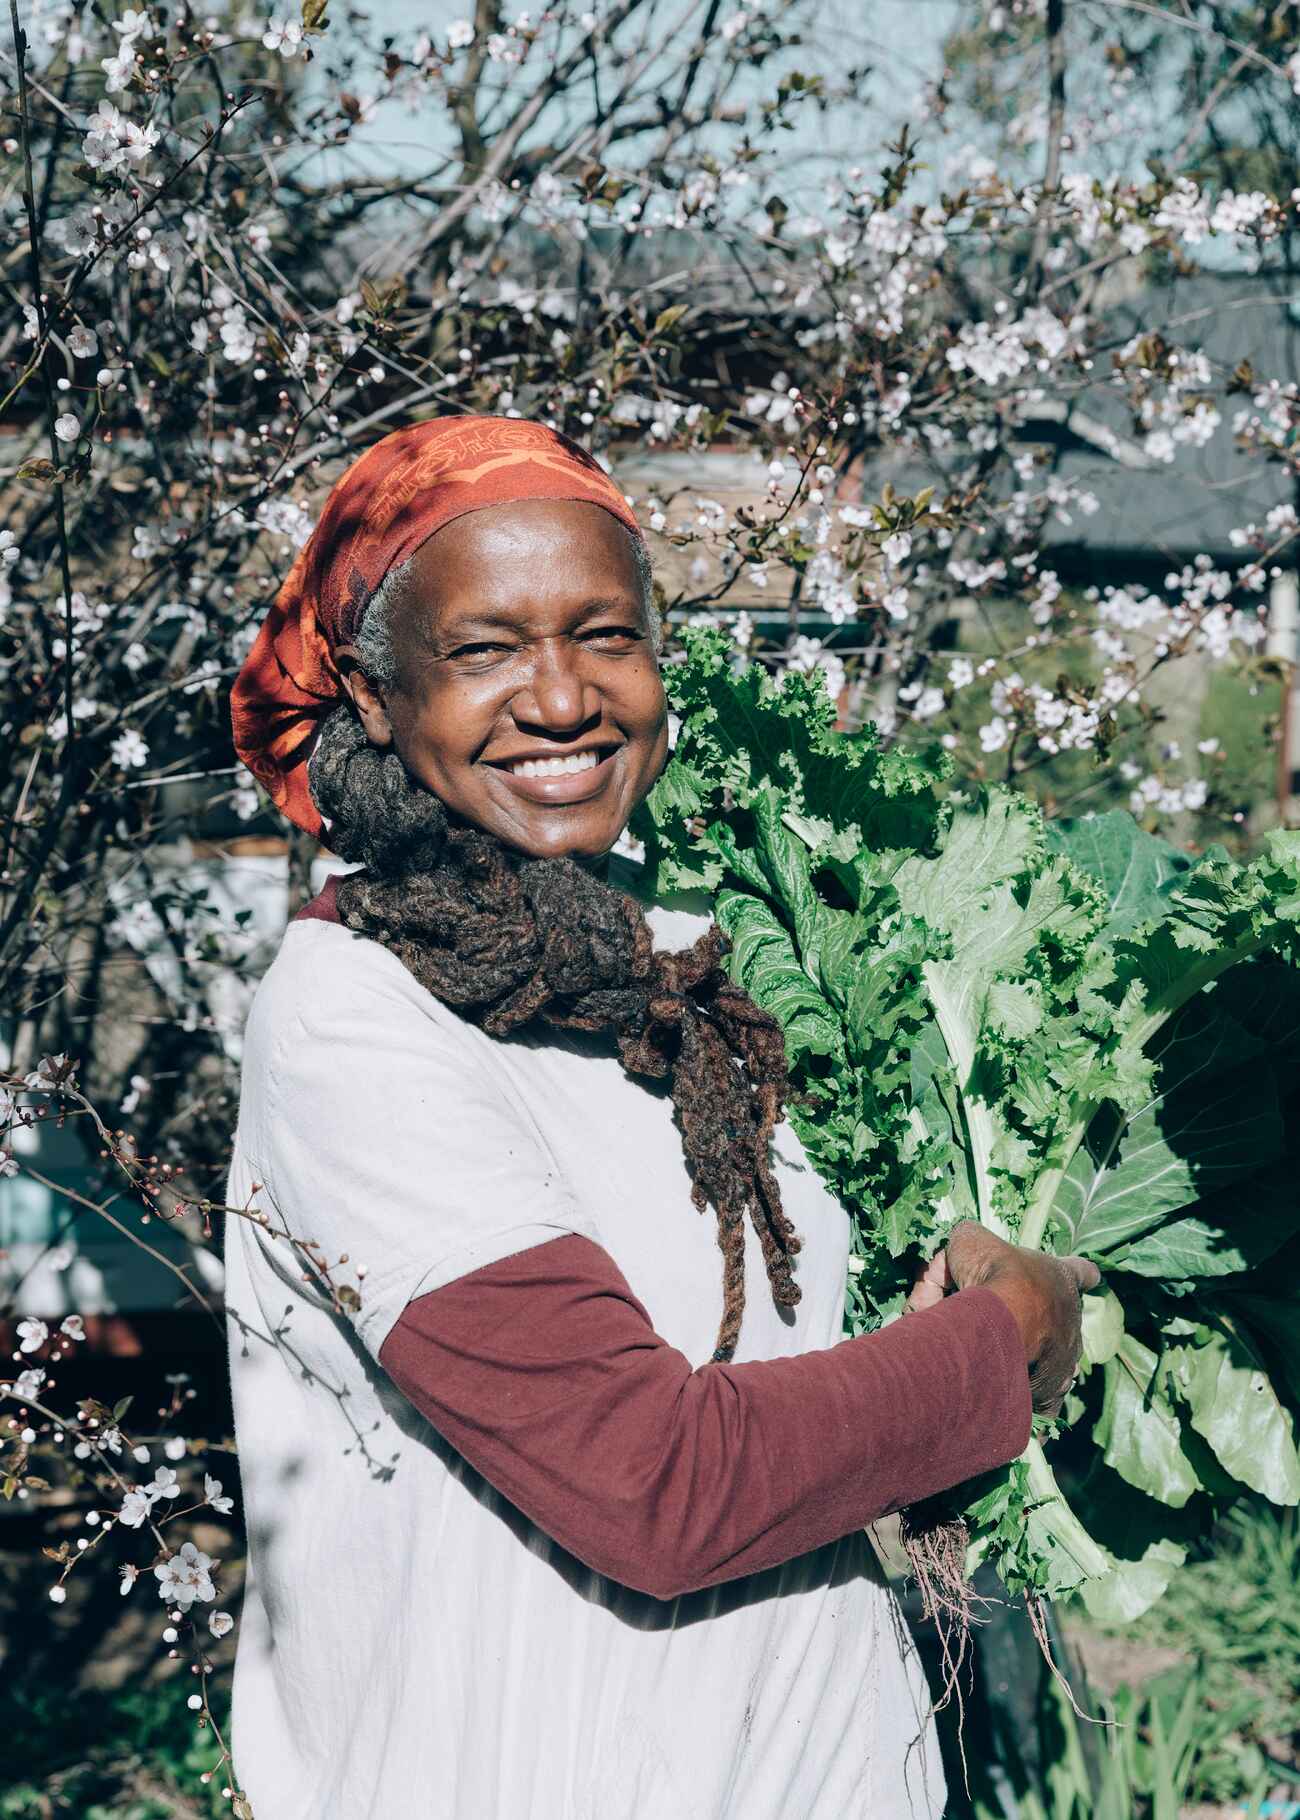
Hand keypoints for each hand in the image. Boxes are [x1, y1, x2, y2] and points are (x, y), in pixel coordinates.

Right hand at [910, 1221, 1100, 1416]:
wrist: (997, 1327)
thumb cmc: (992, 1278)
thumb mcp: (970, 1242)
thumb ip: (967, 1243)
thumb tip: (952, 1256)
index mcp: (1062, 1279)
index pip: (1081, 1271)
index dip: (1081, 1273)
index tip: (1090, 1278)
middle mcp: (1072, 1321)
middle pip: (1057, 1321)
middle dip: (1032, 1325)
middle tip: (996, 1325)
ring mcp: (1065, 1361)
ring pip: (1046, 1362)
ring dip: (1024, 1361)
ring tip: (990, 1360)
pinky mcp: (1050, 1395)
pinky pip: (1039, 1404)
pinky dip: (1025, 1404)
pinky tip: (1007, 1403)